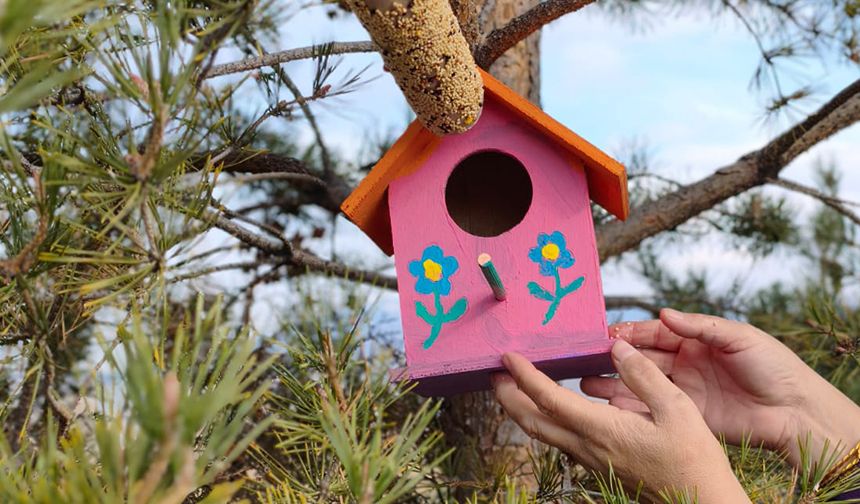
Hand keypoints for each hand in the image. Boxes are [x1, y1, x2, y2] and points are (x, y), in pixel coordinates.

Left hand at [492, 340, 749, 502]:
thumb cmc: (694, 459)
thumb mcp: (677, 408)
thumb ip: (643, 376)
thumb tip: (618, 348)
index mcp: (602, 430)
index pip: (550, 400)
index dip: (524, 377)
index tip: (508, 357)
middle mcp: (588, 447)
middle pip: (533, 422)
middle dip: (508, 397)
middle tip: (494, 373)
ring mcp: (591, 460)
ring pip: (544, 434)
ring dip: (523, 410)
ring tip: (514, 388)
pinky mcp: (599, 466)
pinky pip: (560, 440)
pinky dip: (544, 420)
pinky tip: (552, 409)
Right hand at [582, 309, 859, 468]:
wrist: (794, 412)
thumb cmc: (773, 367)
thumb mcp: (739, 337)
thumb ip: (700, 326)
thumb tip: (664, 313)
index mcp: (695, 340)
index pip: (654, 333)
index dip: (630, 333)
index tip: (606, 334)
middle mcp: (684, 364)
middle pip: (641, 358)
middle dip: (614, 357)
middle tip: (586, 358)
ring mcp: (683, 390)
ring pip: (640, 383)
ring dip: (614, 381)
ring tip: (587, 381)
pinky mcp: (686, 415)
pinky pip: (653, 408)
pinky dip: (630, 407)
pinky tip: (608, 404)